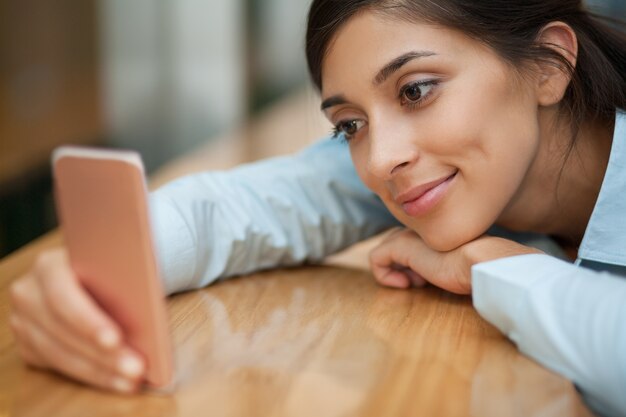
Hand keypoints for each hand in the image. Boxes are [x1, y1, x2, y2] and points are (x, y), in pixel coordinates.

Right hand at [9, 248, 145, 392]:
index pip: (64, 297)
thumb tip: (143, 315)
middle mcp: (29, 292)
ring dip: (98, 371)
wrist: (93, 269)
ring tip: (130, 378)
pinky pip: (57, 366)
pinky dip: (90, 374)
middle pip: (62, 331)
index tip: (116, 339)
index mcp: (49, 265)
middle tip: (134, 368)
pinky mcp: (29, 343)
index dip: (89, 322)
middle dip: (101, 354)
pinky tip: (117, 379)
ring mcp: (25, 320)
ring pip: (58, 354)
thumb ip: (122, 284)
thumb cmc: (109, 267)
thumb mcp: (117, 265)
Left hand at [369, 228, 541, 293]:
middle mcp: (419, 227)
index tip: (430, 278)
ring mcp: (409, 234)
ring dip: (397, 270)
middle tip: (423, 281)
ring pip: (386, 250)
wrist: (483, 262)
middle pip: (396, 243)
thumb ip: (448, 260)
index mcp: (434, 227)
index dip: (416, 265)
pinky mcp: (400, 246)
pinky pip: (376, 259)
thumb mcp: (462, 261)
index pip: (412, 241)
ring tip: (418, 282)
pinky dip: (384, 275)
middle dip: (404, 266)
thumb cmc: (480, 266)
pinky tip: (405, 284)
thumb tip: (443, 271)